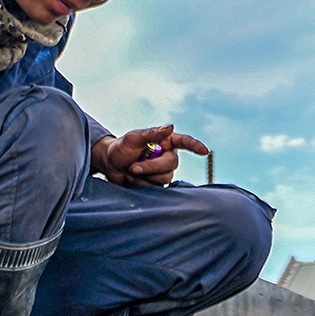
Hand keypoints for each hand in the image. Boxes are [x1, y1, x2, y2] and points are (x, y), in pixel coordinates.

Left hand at [94, 124, 210, 186]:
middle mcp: (167, 156)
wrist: (110, 165)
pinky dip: (142, 185)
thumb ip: (151, 133)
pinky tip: (133, 180)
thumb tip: (171, 127)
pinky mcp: (156, 184)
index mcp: (165, 141)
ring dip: (145, 176)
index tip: (205, 151)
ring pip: (165, 178)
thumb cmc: (121, 148)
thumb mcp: (133, 138)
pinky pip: (157, 188)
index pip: (184, 142)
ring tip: (131, 171)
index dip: (195, 146)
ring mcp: (162, 171)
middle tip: (133, 167)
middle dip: (151, 167)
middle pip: (172, 164)